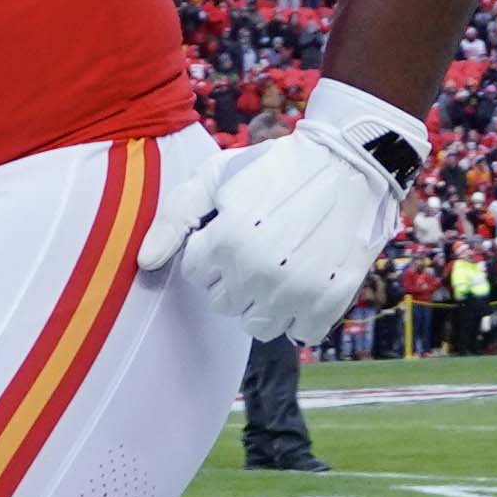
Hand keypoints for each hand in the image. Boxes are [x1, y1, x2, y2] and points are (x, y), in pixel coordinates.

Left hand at [139, 78, 427, 342]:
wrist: (351, 162)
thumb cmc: (277, 166)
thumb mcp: (217, 175)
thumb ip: (174, 216)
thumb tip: (145, 262)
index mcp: (227, 242)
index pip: (197, 275)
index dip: (211, 251)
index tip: (232, 231)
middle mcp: (259, 274)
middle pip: (224, 304)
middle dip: (233, 279)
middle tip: (257, 247)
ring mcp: (296, 291)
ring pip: (258, 326)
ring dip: (263, 303)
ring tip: (278, 269)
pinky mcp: (330, 301)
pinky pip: (300, 333)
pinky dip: (301, 315)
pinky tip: (305, 284)